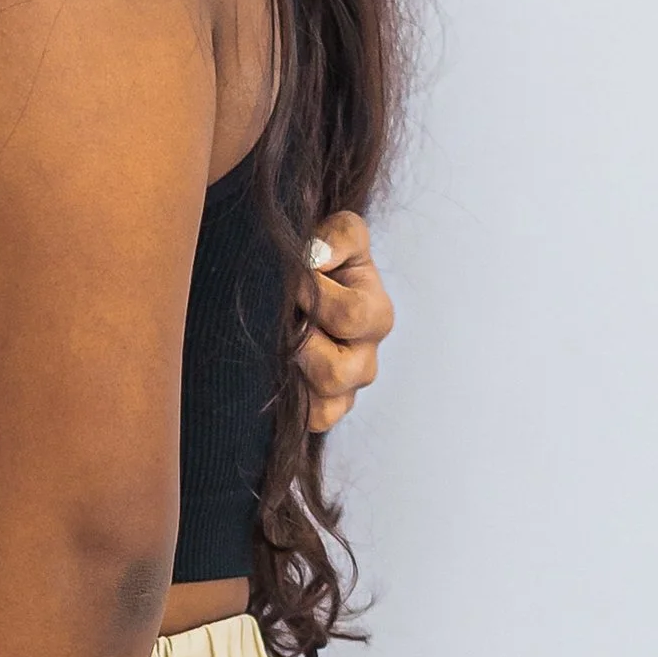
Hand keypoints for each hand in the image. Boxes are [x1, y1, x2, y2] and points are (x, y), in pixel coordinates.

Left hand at [294, 211, 393, 432]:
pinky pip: (315, 421)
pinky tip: (282, 372)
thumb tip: (318, 256)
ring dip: (295, 373)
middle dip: (300, 343)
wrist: (299, 292)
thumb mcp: (338, 235)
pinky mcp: (328, 410)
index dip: (314, 294)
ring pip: (325, 404)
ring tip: (282, 344)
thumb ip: (339, 236)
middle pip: (337, 372)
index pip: (351, 315)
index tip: (293, 277)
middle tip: (286, 319)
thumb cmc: (323, 262)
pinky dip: (295, 404)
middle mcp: (367, 357)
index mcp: (375, 313)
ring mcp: (348, 389)